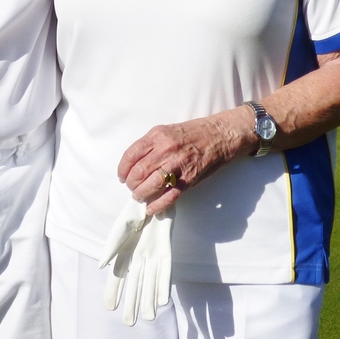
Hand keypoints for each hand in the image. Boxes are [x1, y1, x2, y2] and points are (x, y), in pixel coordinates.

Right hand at [99, 198, 172, 324]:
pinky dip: (164, 284)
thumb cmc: (133, 211)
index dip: (114, 291)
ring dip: (149, 299)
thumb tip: (101, 266)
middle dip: (132, 302)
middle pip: (135, 284)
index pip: (117, 276)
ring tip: (149, 317)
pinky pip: (165, 271)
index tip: (110, 308)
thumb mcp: (120, 228)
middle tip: (129, 323)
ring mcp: (153, 255)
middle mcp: (138, 257)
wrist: (152, 196)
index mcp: (124, 252)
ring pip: (150, 282)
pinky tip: (164, 300)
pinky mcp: (166, 251)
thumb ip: (112, 246)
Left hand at [118, 110, 251, 216]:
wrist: (218, 136)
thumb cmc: (192, 133)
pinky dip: (157, 205)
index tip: (122, 176)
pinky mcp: (188, 179)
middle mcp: (165, 149)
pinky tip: (151, 208)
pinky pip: (168, 196)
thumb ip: (151, 145)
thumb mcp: (167, 131)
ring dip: (141, 194)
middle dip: (131, 184)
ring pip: (151, 185)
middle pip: (138, 172)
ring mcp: (177, 165)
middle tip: (132, 188)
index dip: (123, 169)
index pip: (131, 154)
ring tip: (139, 196)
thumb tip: (135, 164)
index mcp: (157, 135)